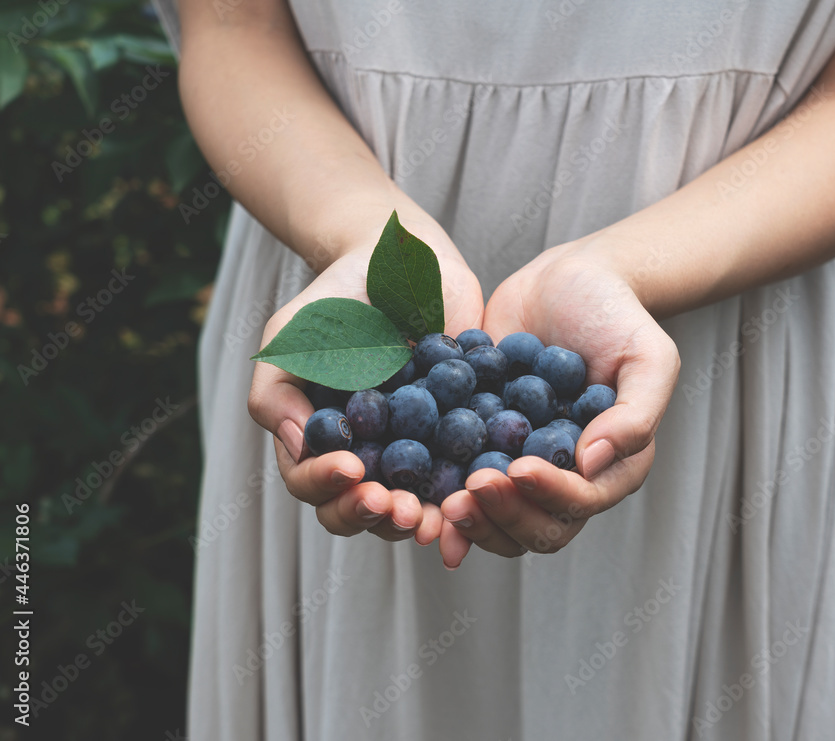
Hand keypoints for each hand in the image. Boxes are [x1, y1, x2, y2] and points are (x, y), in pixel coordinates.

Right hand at [247, 205, 483, 546]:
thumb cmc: (335, 301)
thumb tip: (299, 446)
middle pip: (362, 511)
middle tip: (394, 506)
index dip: (327, 487)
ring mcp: (417, 452)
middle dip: (375, 515)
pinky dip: (471, 490)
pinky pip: (467, 473)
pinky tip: (478, 488)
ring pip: (416, 506)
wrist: (398, 262)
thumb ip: (277, 391)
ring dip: (424, 518)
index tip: (350, 467)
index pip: (313, 485)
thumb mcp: (290, 337)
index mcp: (321, 444)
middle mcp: (368, 459)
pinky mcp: (463, 436)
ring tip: (433, 514)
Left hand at [438, 241, 678, 567]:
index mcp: (611, 467)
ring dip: (470, 521)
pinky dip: (439, 496)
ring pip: (496, 519)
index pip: (581, 502)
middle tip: (471, 491)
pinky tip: (415, 490)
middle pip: (537, 527)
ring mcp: (521, 464)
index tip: (519, 468)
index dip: (550, 494)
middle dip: (503, 516)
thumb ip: (635, 415)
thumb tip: (591, 463)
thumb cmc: (616, 315)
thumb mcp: (647, 356)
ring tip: (443, 502)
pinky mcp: (482, 445)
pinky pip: (459, 482)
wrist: (567, 280)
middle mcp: (566, 477)